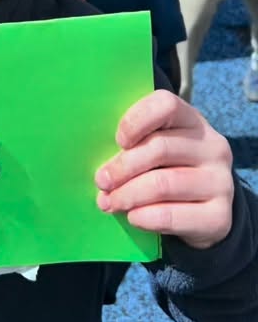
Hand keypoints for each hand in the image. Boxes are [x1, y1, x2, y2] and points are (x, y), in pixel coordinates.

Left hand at [95, 90, 232, 248]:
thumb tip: (99, 163)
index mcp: (192, 120)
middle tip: (101, 181)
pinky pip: (172, 215)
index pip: (166, 104)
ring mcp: (220, 182)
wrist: (203, 212)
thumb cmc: (167, 170)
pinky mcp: (219, 216)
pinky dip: (145, 217)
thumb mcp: (155, 149)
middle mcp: (213, 147)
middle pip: (160, 148)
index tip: (118, 141)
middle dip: (122, 166)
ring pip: (163, 183)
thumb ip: (134, 145)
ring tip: (109, 202)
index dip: (136, 120)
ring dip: (128, 195)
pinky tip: (132, 217)